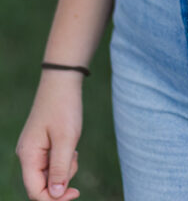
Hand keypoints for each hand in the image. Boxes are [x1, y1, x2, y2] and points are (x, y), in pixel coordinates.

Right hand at [16, 72, 82, 199]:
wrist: (62, 82)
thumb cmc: (64, 107)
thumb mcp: (66, 139)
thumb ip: (60, 169)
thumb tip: (55, 196)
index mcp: (28, 155)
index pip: (36, 192)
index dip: (54, 199)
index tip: (76, 193)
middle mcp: (27, 155)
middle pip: (42, 185)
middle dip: (61, 181)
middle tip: (74, 159)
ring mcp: (34, 150)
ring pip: (49, 175)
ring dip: (64, 169)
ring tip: (73, 149)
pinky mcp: (42, 146)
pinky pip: (52, 164)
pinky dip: (63, 160)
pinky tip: (70, 146)